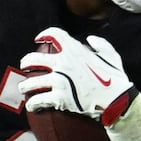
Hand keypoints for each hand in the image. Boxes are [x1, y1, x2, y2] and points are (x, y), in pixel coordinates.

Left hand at [19, 27, 137, 124]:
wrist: (116, 100)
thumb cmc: (116, 79)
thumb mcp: (112, 56)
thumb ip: (101, 45)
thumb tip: (90, 40)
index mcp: (74, 50)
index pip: (54, 34)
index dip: (44, 34)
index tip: (38, 38)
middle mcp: (63, 63)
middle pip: (34, 59)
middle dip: (26, 62)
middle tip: (25, 66)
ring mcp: (59, 81)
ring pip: (32, 82)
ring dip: (25, 85)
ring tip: (24, 88)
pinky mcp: (59, 98)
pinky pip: (39, 100)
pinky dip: (33, 104)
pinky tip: (32, 106)